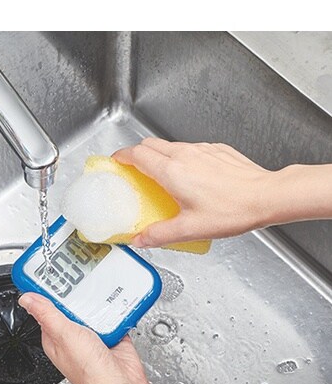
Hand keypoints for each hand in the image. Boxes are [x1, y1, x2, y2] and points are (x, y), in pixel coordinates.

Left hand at [18, 292, 152, 383]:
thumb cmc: (89, 370)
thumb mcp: (63, 334)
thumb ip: (46, 314)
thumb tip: (26, 299)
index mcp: (55, 338)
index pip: (48, 309)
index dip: (49, 293)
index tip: (53, 276)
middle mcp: (74, 338)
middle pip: (73, 308)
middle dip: (77, 296)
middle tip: (81, 279)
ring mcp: (95, 338)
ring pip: (95, 311)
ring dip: (99, 304)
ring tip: (100, 291)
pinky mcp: (113, 338)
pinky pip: (114, 317)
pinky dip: (117, 311)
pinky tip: (117, 305)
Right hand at [112, 138, 274, 247]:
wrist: (267, 196)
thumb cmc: (232, 210)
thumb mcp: (190, 229)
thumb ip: (159, 235)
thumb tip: (140, 240)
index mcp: (173, 172)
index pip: (137, 154)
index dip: (122, 157)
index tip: (117, 162)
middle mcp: (185, 155)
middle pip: (149, 144)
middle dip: (136, 154)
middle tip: (134, 169)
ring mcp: (202, 149)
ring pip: (170, 145)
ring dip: (158, 155)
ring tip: (162, 175)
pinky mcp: (216, 150)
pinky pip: (190, 148)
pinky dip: (180, 157)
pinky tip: (190, 176)